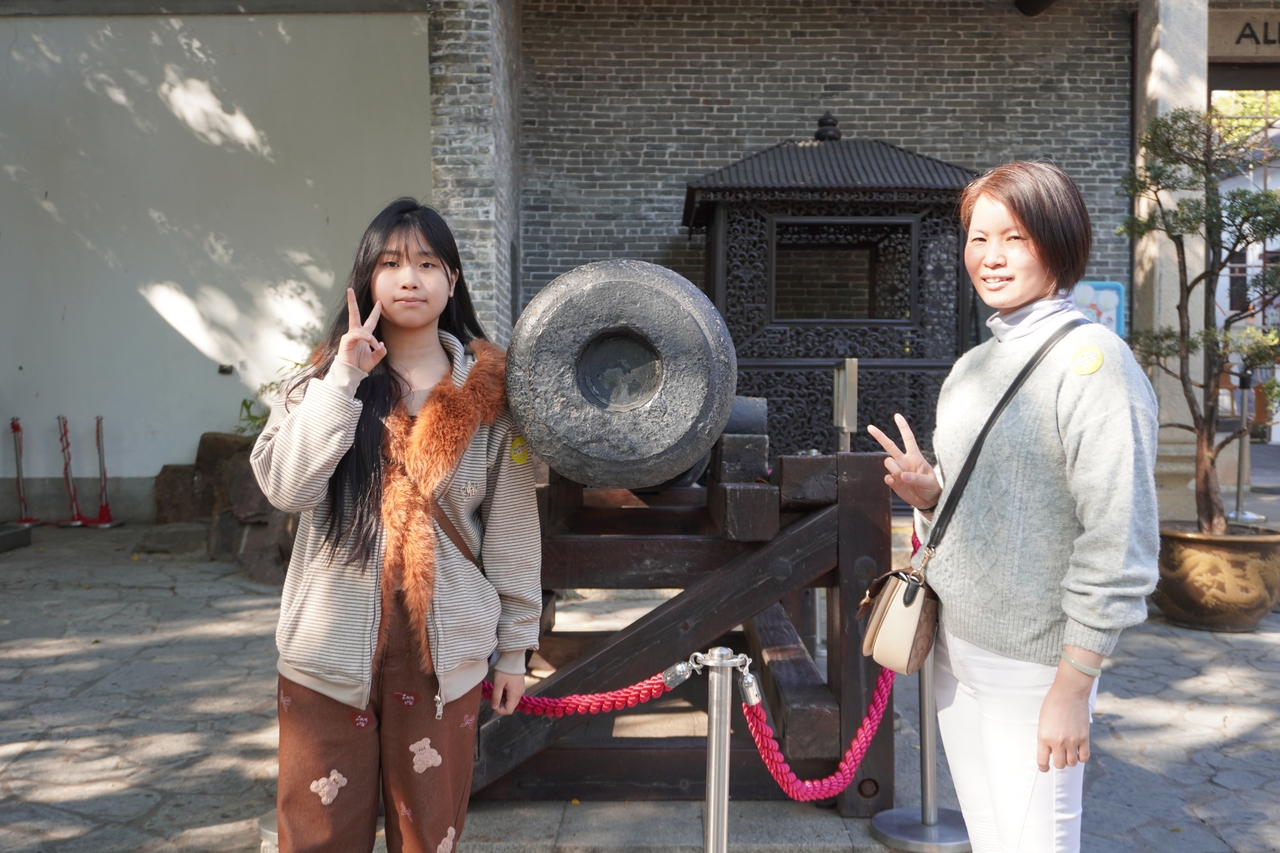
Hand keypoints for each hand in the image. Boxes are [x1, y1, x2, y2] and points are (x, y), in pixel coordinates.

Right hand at [337, 287, 385, 371]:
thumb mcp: (375, 358)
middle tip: (349, 289)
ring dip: (370, 338)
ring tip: (375, 347)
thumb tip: (381, 344)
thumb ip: (380, 352)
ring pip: (362, 330)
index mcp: (364, 335)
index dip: (376, 312)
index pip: (370, 320)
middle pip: (354, 314)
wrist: (351, 373)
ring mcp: (350, 336)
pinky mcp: (346, 341)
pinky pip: (358, 336)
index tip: (380, 302)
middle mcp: (356, 333)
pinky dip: (366, 339)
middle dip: (352, 302)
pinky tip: (371, 343)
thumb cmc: (361, 365)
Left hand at [490, 670, 525, 715]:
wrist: (513, 658)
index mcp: (515, 694)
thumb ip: (496, 697)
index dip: (499, 710)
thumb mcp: (498, 684)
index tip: (493, 704)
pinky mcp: (520, 686)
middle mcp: (520, 694)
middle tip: (494, 697)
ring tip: (497, 691)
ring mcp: (520, 690)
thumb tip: (494, 707)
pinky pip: (513, 695)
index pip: (508, 710)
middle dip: (501, 705)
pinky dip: (506, 695)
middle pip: (510, 706)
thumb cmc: (504, 671)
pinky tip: (502, 688)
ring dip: (503, 699)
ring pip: (511, 701)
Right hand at [866, 414, 942, 511]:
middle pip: (890, 446)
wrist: (927, 501)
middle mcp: (904, 461)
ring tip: (903, 478)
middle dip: (880, 436)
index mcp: (915, 457)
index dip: (903, 427)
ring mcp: (898, 471)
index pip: (908, 439)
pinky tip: (894, 482)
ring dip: (894, 469)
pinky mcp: (893, 481)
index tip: (897, 416)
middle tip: (870, 427)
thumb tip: (902, 475)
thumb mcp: (928, 481)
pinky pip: (886, 476)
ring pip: (888, 462)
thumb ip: (916, 477)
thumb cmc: (931, 487)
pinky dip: (889, 479)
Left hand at [1036, 648, 1097, 770]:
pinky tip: (1078, 751)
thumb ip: (1046, 738)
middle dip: (1058, 762)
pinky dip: (1081, 757)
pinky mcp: (1084, 738)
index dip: (1043, 767)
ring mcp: (1072, 741)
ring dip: (1069, 760)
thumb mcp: (1043, 722)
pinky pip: (1084, 757)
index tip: (1045, 767)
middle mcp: (1058, 742)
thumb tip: (1051, 752)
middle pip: (1059, 765)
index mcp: (1043, 737)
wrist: (1069, 692)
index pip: (1042, 762)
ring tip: (1068, 752)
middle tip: (1058, 755)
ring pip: (1072, 763)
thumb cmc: (1052, 704)